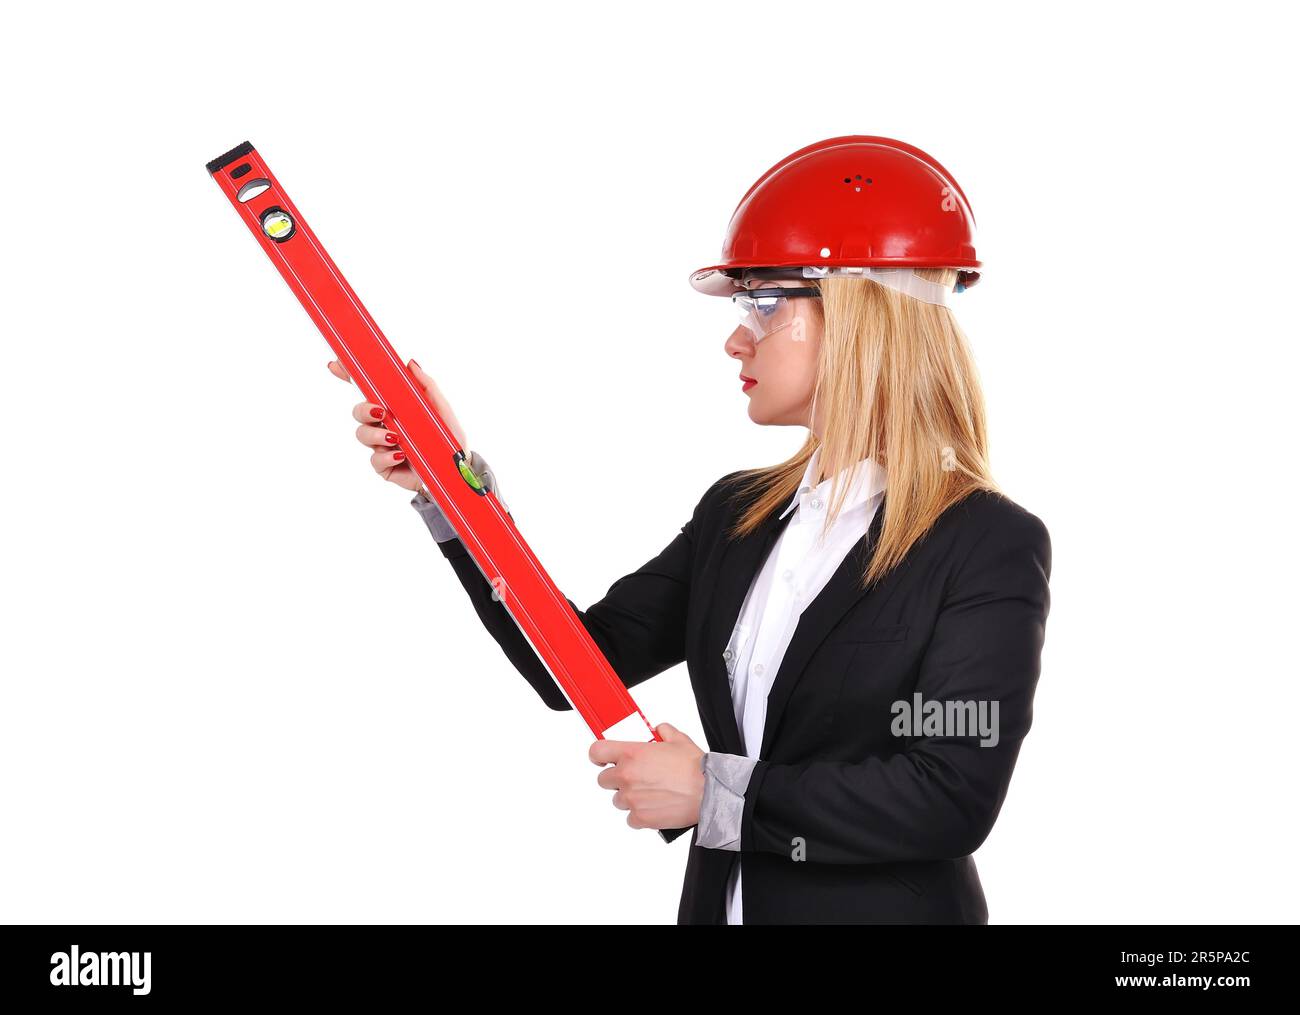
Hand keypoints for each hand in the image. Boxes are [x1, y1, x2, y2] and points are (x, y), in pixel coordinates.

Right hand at [328, 357, 467, 491]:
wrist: (455, 470)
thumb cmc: (448, 438)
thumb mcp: (441, 409)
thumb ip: (426, 386)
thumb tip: (410, 363)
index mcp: (394, 407)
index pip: (367, 390)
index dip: (349, 376)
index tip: (336, 364)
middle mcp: (383, 424)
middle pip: (358, 411)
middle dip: (363, 409)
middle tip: (380, 412)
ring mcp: (381, 445)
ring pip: (362, 434)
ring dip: (376, 434)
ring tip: (395, 437)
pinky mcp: (384, 466)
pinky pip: (375, 460)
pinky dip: (386, 456)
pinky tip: (400, 455)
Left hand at [589, 723, 705, 829]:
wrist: (709, 793)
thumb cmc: (696, 768)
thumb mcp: (679, 740)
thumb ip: (663, 731)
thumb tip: (659, 729)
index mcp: (632, 754)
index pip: (597, 752)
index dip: (598, 756)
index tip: (602, 759)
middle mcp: (627, 776)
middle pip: (604, 780)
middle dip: (617, 779)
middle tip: (635, 778)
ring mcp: (631, 799)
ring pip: (618, 800)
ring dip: (629, 797)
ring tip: (650, 794)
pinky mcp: (640, 818)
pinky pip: (631, 819)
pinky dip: (640, 815)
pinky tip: (654, 807)